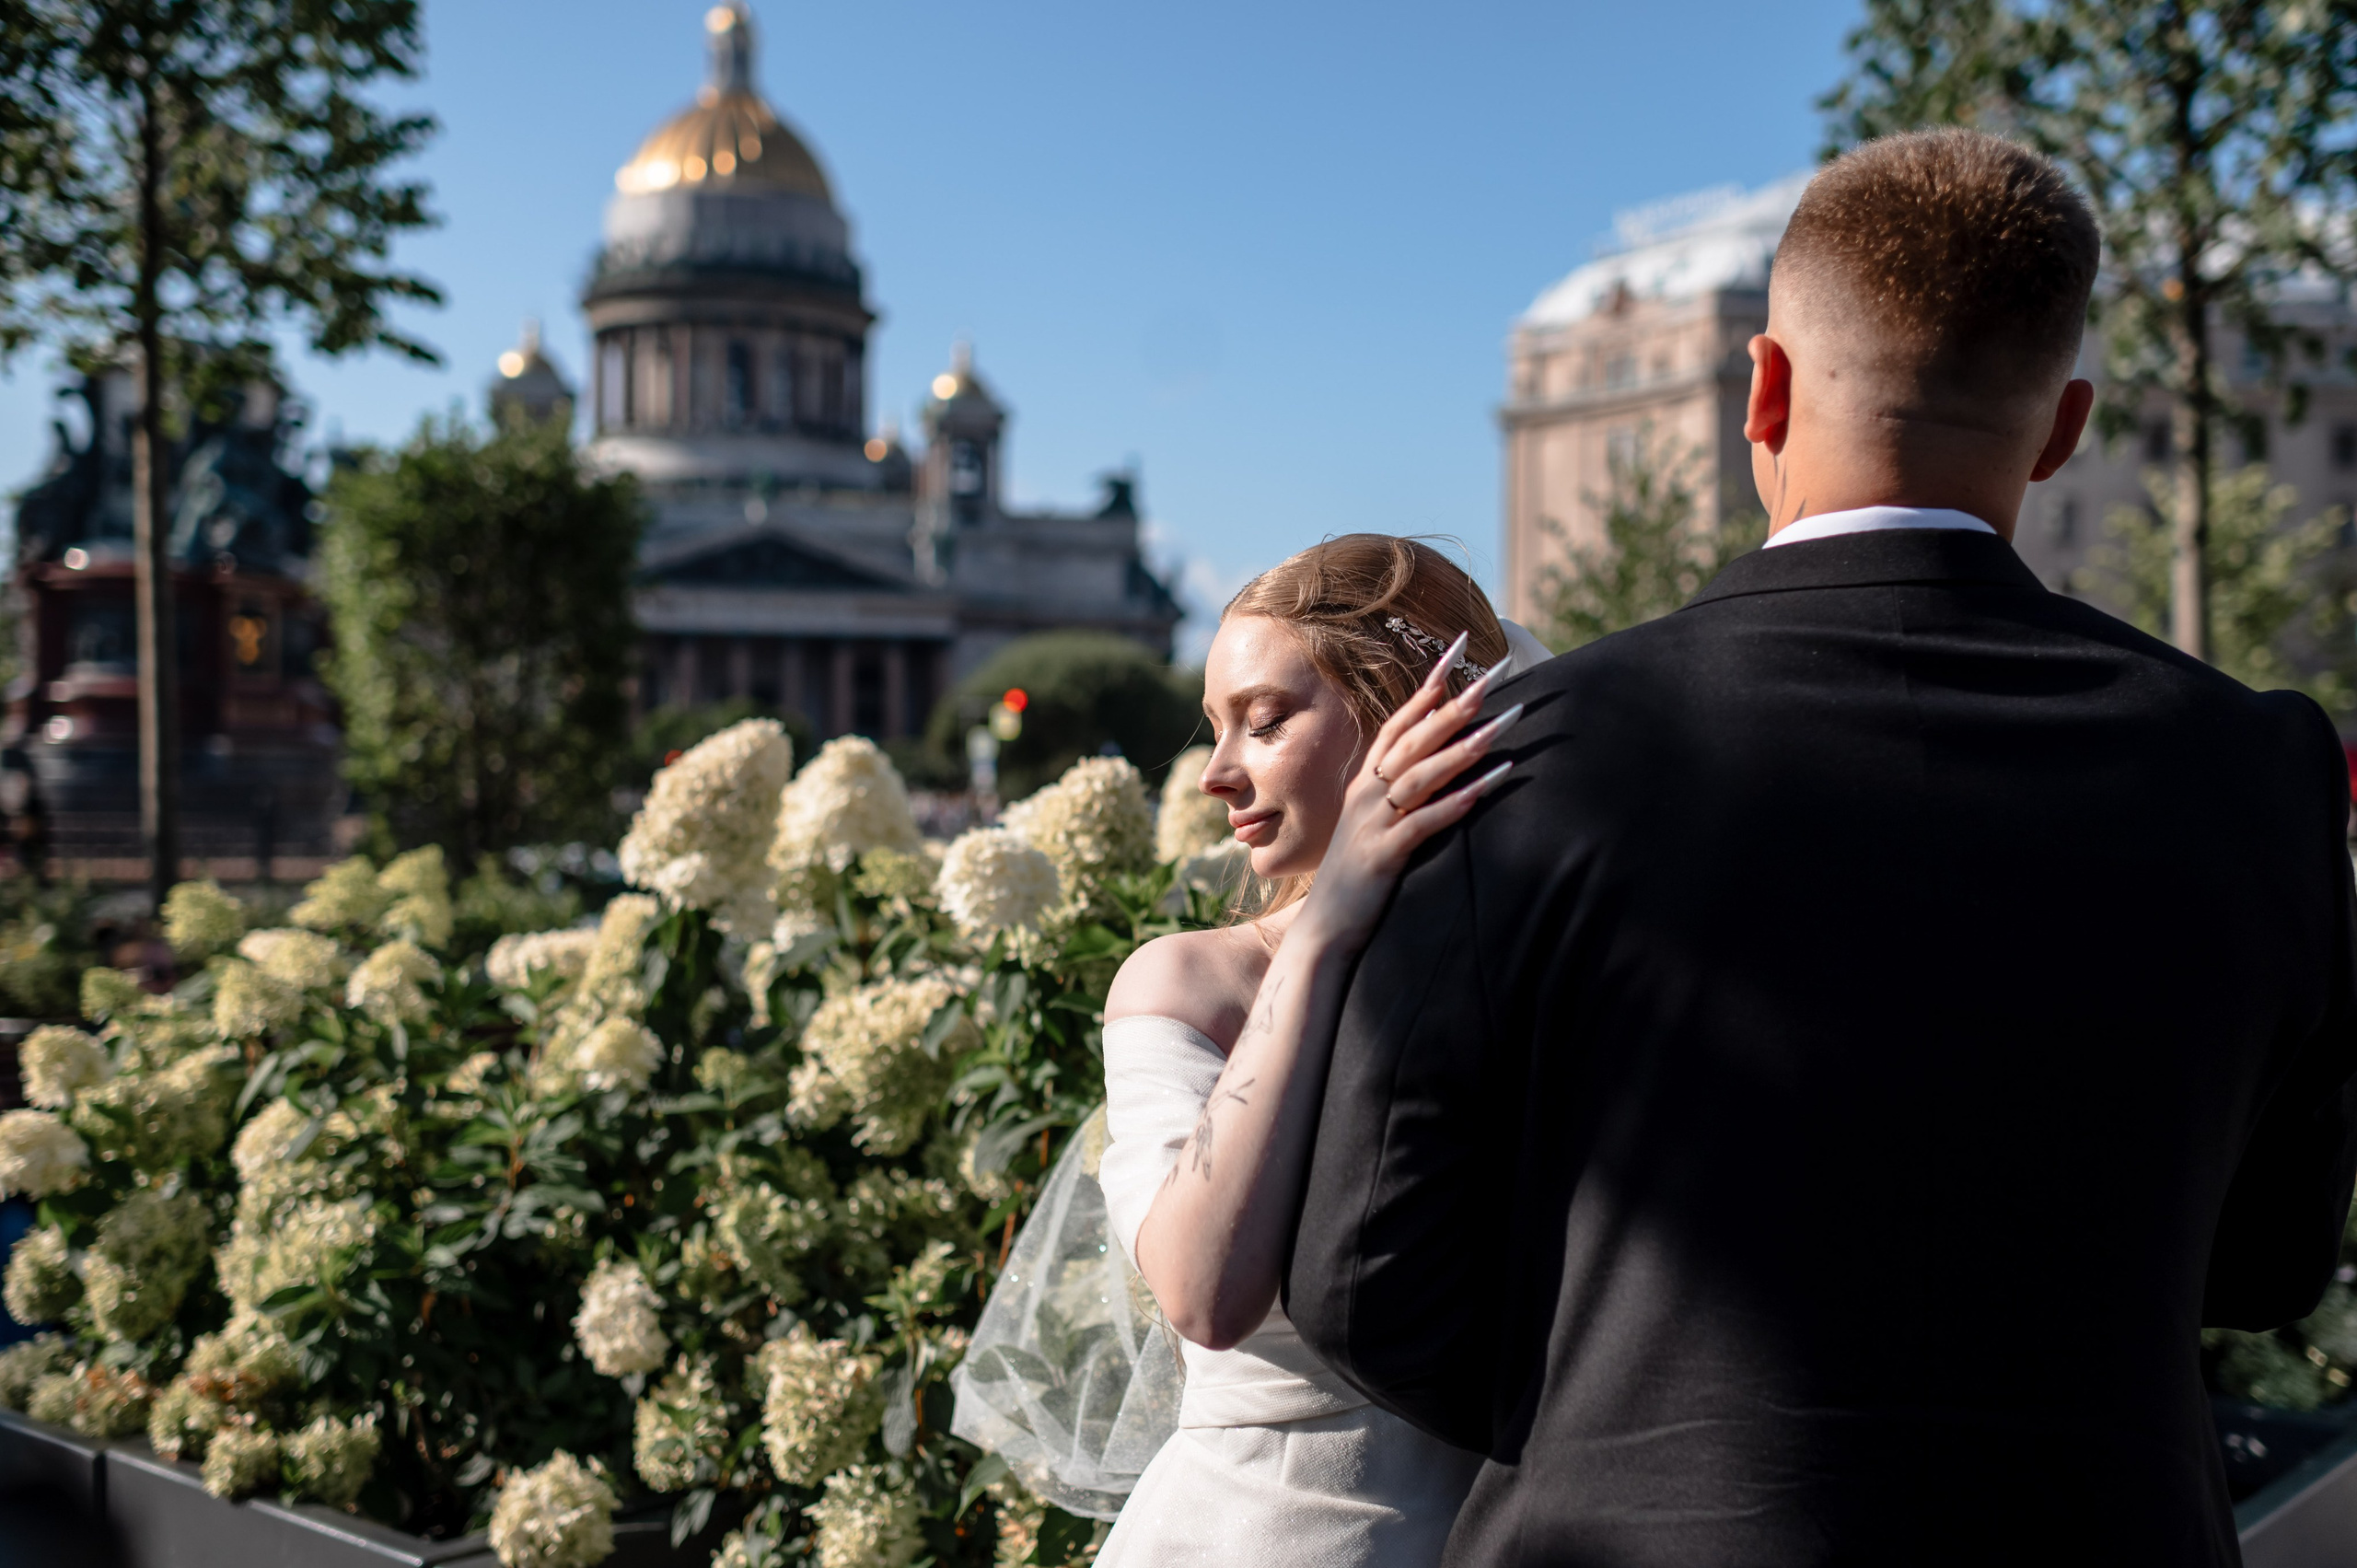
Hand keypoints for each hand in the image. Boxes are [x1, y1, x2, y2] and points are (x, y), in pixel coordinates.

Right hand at [1298, 632, 1519, 949]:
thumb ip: (1400, 796)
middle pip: (1415, 739)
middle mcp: (1368, 795)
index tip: (1458, 649)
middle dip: (1456, 705)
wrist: (1323, 929)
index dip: (1430, 686)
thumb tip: (1434, 767)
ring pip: (1422, 775)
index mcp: (1366, 783)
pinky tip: (1488, 786)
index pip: (1401, 721)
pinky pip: (1425, 823)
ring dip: (1464, 748)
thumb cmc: (1355, 878)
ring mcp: (1374, 823)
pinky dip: (1457, 802)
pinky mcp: (1383, 855)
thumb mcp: (1374, 826)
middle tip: (1495, 674)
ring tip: (1503, 724)